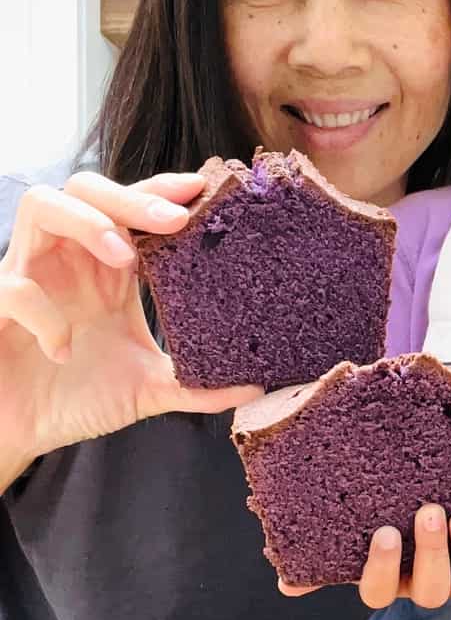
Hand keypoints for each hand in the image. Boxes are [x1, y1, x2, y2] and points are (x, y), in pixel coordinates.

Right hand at [0, 170, 263, 470]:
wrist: (19, 432)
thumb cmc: (74, 397)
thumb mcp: (145, 390)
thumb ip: (195, 385)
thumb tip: (257, 386)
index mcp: (105, 267)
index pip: (131, 207)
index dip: (161, 191)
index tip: (202, 190)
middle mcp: (67, 258)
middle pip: (88, 187)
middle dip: (132, 197)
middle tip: (174, 222)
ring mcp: (27, 274)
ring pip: (42, 204)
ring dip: (87, 223)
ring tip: (124, 259)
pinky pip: (11, 288)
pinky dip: (42, 313)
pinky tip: (65, 349)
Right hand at [280, 504, 450, 608]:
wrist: (435, 472)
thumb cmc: (385, 495)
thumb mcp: (353, 514)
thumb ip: (323, 541)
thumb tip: (285, 586)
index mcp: (386, 575)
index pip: (376, 592)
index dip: (382, 569)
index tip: (385, 533)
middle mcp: (421, 583)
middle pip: (428, 591)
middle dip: (431, 554)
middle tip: (431, 512)